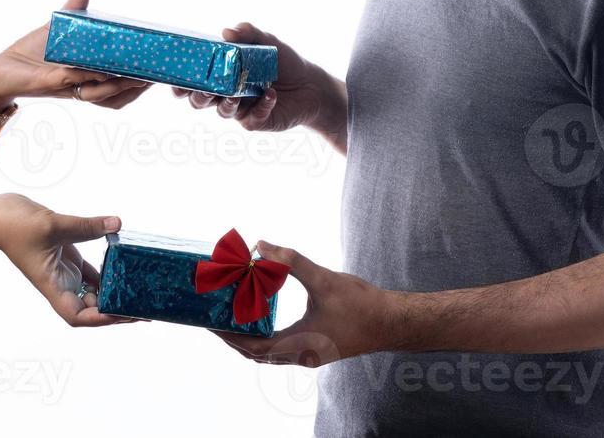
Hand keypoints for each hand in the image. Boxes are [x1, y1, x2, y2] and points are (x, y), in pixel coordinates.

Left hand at [0, 0, 151, 111]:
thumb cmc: (28, 55)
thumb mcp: (55, 32)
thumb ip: (72, 14)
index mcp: (83, 78)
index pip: (117, 87)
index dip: (137, 83)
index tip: (157, 74)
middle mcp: (76, 86)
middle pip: (113, 96)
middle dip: (134, 88)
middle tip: (153, 77)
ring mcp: (63, 86)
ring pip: (96, 93)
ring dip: (116, 86)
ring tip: (135, 77)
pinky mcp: (45, 82)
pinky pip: (69, 80)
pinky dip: (83, 74)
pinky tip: (95, 69)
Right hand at [0, 192, 133, 327]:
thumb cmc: (14, 226)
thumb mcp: (54, 225)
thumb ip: (87, 226)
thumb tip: (117, 223)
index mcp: (53, 285)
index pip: (78, 316)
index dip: (102, 320)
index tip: (125, 315)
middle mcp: (59, 284)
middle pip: (91, 308)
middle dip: (116, 310)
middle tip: (145, 306)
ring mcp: (63, 271)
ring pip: (94, 290)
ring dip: (114, 292)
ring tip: (141, 291)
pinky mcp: (65, 257)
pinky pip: (91, 271)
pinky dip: (107, 271)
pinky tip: (125, 267)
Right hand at [172, 23, 339, 134]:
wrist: (311, 85)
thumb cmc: (283, 63)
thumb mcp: (267, 41)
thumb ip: (248, 33)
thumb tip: (227, 32)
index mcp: (221, 74)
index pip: (193, 80)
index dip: (180, 83)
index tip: (176, 81)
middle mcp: (225, 93)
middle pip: (199, 100)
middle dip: (198, 95)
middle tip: (205, 88)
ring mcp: (239, 109)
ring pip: (222, 111)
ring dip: (226, 103)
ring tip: (236, 95)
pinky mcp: (256, 121)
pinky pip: (251, 119)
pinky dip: (260, 107)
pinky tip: (270, 95)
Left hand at [212, 240, 391, 366]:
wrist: (394, 322)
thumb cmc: (362, 305)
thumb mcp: (324, 279)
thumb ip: (291, 262)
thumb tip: (261, 245)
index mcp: (299, 346)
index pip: (251, 347)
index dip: (228, 335)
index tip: (209, 322)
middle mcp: (301, 356)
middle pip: (255, 353)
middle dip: (233, 337)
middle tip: (213, 316)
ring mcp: (309, 355)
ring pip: (269, 352)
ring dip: (249, 338)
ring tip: (231, 316)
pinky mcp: (317, 348)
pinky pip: (282, 347)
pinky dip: (266, 335)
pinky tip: (263, 317)